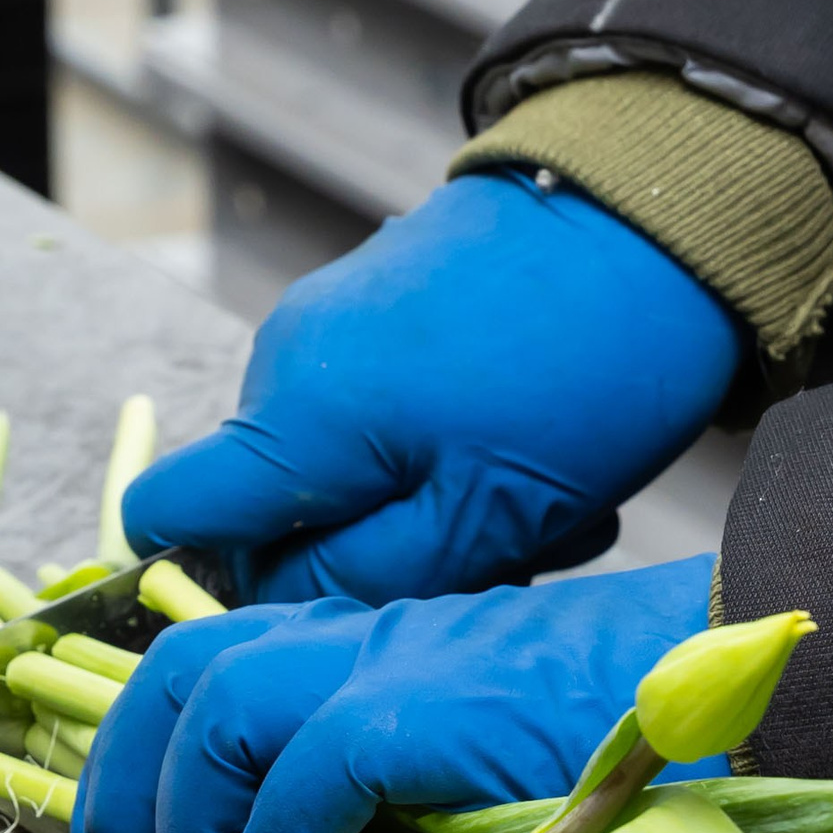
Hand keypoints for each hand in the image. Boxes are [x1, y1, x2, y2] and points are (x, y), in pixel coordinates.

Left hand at [76, 556, 716, 832]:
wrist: (746, 690)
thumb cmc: (642, 749)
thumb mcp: (482, 774)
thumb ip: (396, 807)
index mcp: (376, 647)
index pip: (213, 671)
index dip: (149, 766)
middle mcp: (368, 637)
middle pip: (183, 676)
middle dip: (127, 794)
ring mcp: (397, 660)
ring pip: (216, 706)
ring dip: (181, 828)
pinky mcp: (428, 708)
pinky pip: (300, 774)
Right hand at [122, 170, 741, 601]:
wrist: (664, 215)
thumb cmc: (587, 372)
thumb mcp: (485, 517)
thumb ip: (362, 578)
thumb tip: (274, 607)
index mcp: (294, 414)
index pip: (168, 515)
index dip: (205, 584)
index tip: (310, 616)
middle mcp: (290, 360)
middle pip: (276, 510)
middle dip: (374, 560)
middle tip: (501, 560)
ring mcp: (338, 325)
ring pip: (348, 475)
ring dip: (437, 517)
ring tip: (548, 507)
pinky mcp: (387, 307)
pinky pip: (390, 423)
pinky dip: (458, 462)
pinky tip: (545, 460)